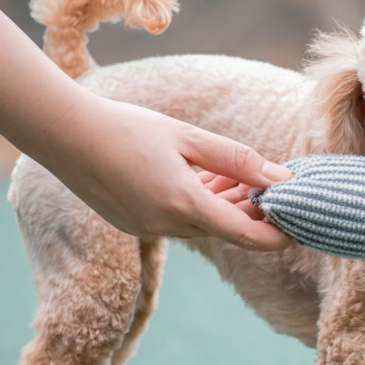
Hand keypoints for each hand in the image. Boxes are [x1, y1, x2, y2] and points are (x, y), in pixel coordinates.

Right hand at [44, 94, 294, 249]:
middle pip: (227, 228)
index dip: (279, 236)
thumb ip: (239, 161)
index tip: (301, 226)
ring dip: (226, 204)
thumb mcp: (189, 139)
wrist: (62, 134)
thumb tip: (282, 179)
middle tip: (275, 187)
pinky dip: (199, 204)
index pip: (247, 236)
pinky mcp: (134, 223)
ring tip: (238, 175)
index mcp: (184, 206)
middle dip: (253, 211)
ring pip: (203, 223)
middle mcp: (167, 226)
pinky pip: (179, 220)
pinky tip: (204, 177)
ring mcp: (148, 228)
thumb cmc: (127, 127)